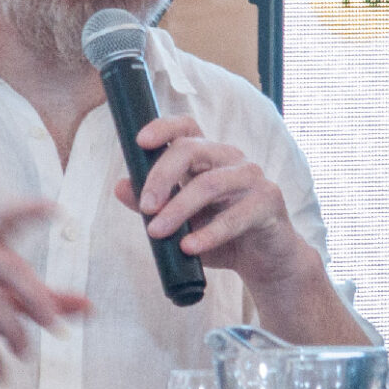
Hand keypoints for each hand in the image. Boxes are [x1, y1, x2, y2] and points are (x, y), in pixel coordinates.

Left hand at [117, 115, 323, 297]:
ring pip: (210, 183)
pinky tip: (190, 248)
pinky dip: (209, 233)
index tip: (140, 142)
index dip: (163, 127)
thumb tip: (120, 187)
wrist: (265, 261)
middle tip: (145, 208)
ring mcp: (252, 178)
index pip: (186, 127)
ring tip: (157, 232)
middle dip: (161, 177)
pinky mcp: (268, 202)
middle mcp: (230, 159)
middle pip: (191, 149)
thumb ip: (152, 206)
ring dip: (178, 209)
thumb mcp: (182, 223)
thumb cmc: (222, 237)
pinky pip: (235, 216)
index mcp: (208, 156)